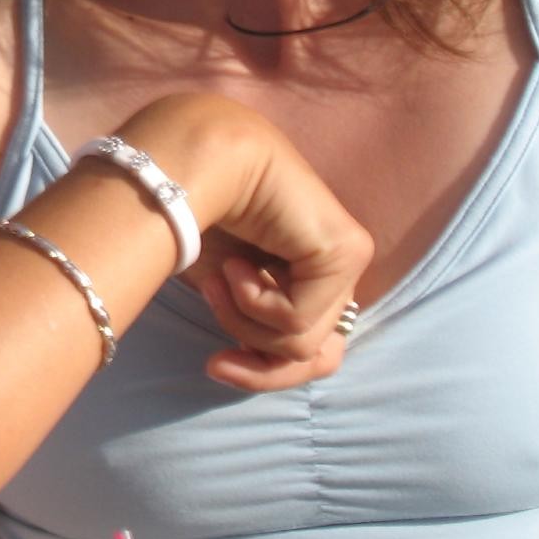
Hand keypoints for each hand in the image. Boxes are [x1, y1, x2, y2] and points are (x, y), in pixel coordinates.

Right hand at [116, 95, 370, 390]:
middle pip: (313, 357)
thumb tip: (273, 367)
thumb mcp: (224, 291)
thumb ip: (256, 327)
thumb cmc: (197, 215)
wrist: (191, 164)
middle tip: (215, 355)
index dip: (266, 373)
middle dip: (258, 364)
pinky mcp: (346, 251)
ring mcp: (348, 258)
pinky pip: (298, 319)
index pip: (312, 353)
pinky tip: (237, 262)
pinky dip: (253, 301)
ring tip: (222, 276)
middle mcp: (337, 269)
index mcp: (312, 276)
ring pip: (301, 343)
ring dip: (244, 320)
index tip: (215, 365)